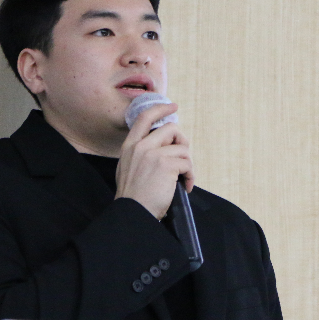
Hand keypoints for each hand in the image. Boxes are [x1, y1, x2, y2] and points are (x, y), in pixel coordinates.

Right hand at [116, 102, 193, 218]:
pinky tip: (185, 186)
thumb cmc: (134, 196)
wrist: (132, 213)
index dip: (161, 109)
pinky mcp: (166, 165)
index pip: (145, 117)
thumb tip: (163, 143)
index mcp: (130, 146)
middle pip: (171, 128)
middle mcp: (141, 146)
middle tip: (183, 158)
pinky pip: (188, 164)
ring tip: (182, 178)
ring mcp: (153, 154)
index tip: (173, 106)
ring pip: (183, 148)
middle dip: (182, 142)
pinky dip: (190, 176)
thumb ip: (141, 152)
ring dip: (187, 164)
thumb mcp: (128, 167)